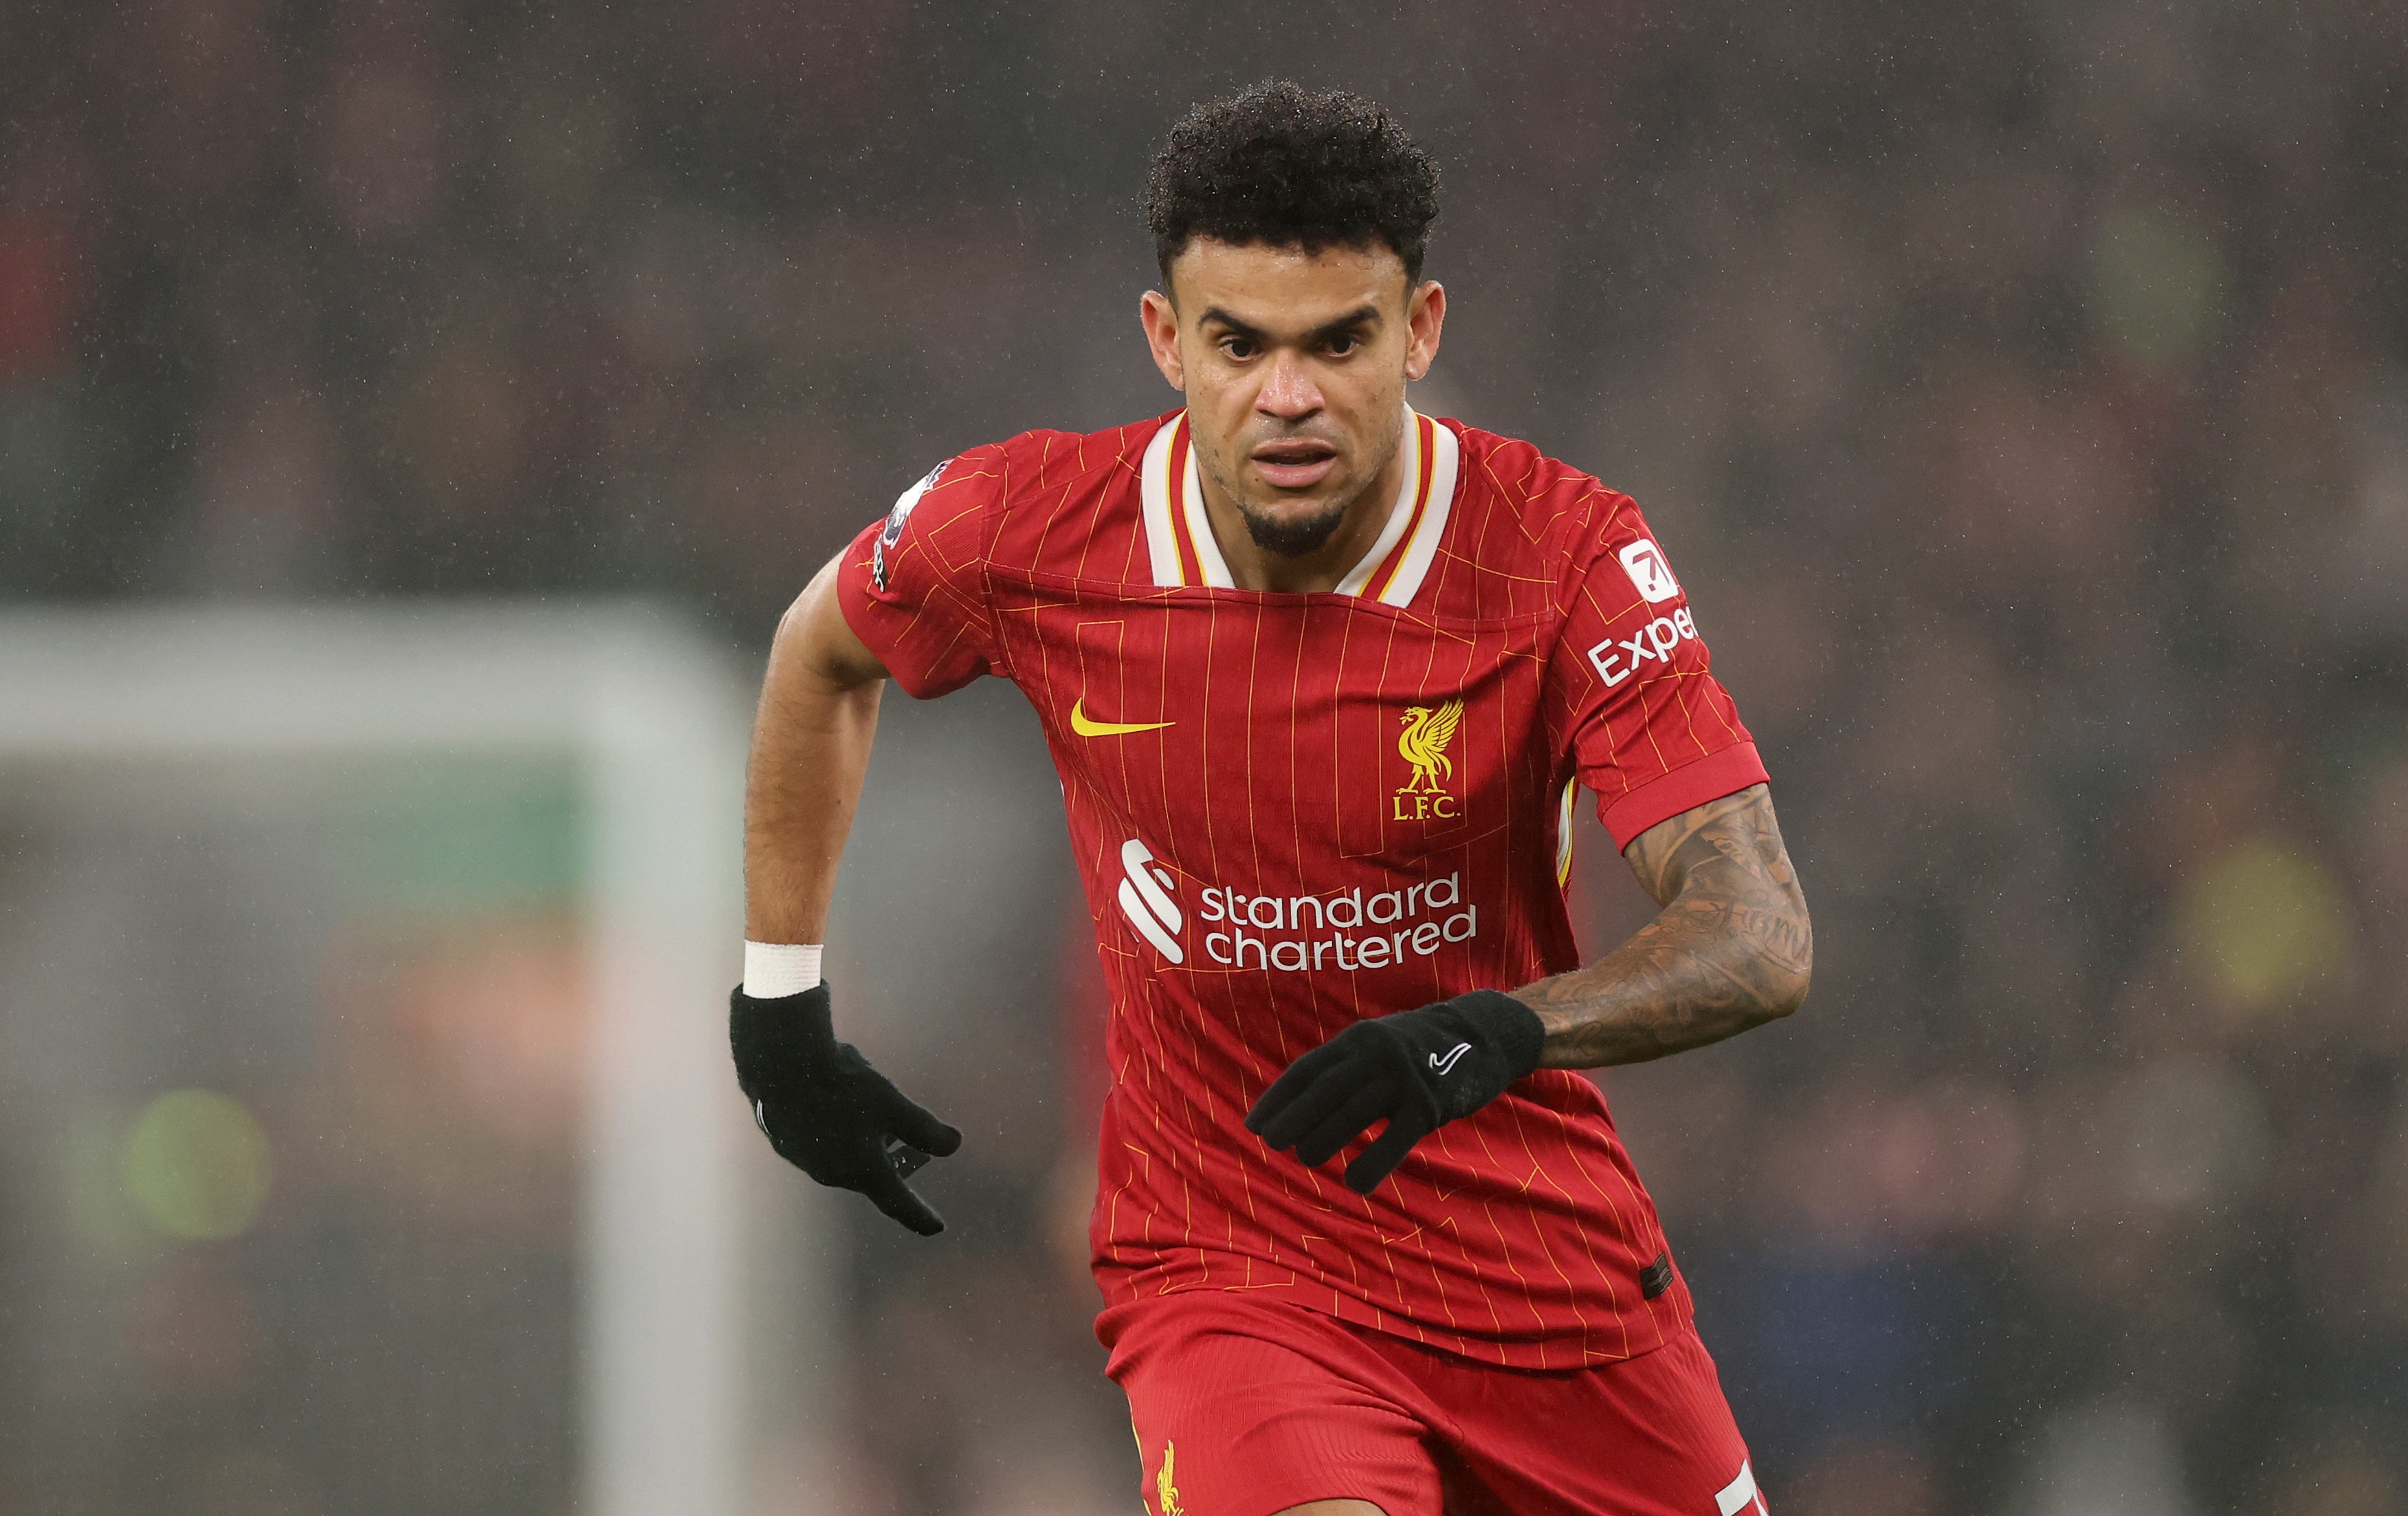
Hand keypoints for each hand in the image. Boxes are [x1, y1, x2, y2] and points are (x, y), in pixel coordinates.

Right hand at [730, 983, 962, 1234]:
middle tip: (905, 1142)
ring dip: (862, 1142)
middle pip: (872, 1175)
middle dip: (891, 1160)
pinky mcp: (786, 1142)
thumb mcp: (892, 1103)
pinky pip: (821, 1145)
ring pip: (845, 1158)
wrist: (780, 1065)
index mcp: (862, 1170)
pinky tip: (834, 1103)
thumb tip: (954, 1145)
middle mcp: (832, 1173)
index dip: (920, 1216)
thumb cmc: (840, 1084)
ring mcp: (805, 1160)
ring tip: (870, 1111)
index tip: (937, 1228)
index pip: (898, 1202)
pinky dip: (836, 1132)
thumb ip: (923, 1128)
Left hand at [1244, 990, 1544, 1194]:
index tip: (1254, 1124)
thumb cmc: (1422, 1047)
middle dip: (1293, 1118)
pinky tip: (1353, 1183)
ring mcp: (1403, 1077)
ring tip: (1305, 1158)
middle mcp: (1375, 1054)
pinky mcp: (1430, 1104)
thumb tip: (1302, 1104)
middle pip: (1324, 1090)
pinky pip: (1395, 1139)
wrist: (1485, 1034)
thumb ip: (1346, 1066)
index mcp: (1357, 1039)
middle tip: (1272, 1143)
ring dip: (1324, 1138)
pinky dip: (1372, 1162)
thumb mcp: (1378, 1043)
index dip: (1278, 1098)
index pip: (1307, 1070)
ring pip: (1353, 1113)